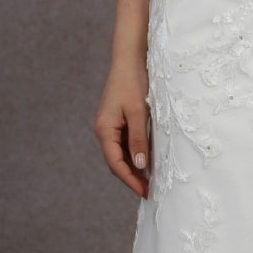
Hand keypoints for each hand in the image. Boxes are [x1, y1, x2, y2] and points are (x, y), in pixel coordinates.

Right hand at [93, 57, 150, 197]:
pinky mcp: (117, 122)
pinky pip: (124, 144)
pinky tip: (146, 161)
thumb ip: (138, 139)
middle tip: (149, 191)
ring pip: (120, 154)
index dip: (129, 180)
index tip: (144, 192)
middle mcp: (103, 130)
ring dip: (133, 168)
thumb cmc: (133, 82)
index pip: (115, 163)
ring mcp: (110, 126)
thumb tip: (139, 165)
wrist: (129, 59)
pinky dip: (134, 155)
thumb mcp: (138, 112)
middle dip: (131, 177)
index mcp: (104, 130)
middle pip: (116, 162)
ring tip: (149, 181)